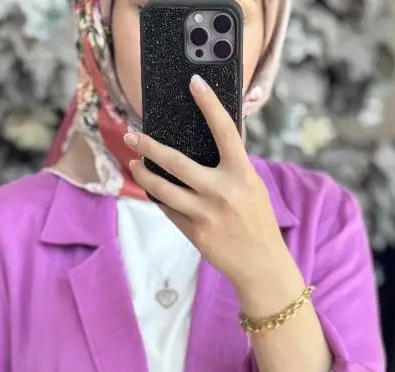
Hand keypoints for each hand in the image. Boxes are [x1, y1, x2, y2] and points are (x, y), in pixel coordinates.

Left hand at [125, 75, 283, 296]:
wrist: (261, 265)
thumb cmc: (257, 221)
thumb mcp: (252, 187)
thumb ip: (233, 165)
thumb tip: (216, 137)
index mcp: (242, 174)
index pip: (225, 131)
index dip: (210, 104)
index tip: (195, 83)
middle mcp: (222, 192)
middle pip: (176, 162)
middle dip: (149, 146)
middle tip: (132, 135)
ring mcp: (206, 214)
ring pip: (163, 189)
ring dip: (143, 175)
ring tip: (134, 164)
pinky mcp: (195, 233)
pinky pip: (169, 210)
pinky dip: (158, 198)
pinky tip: (152, 189)